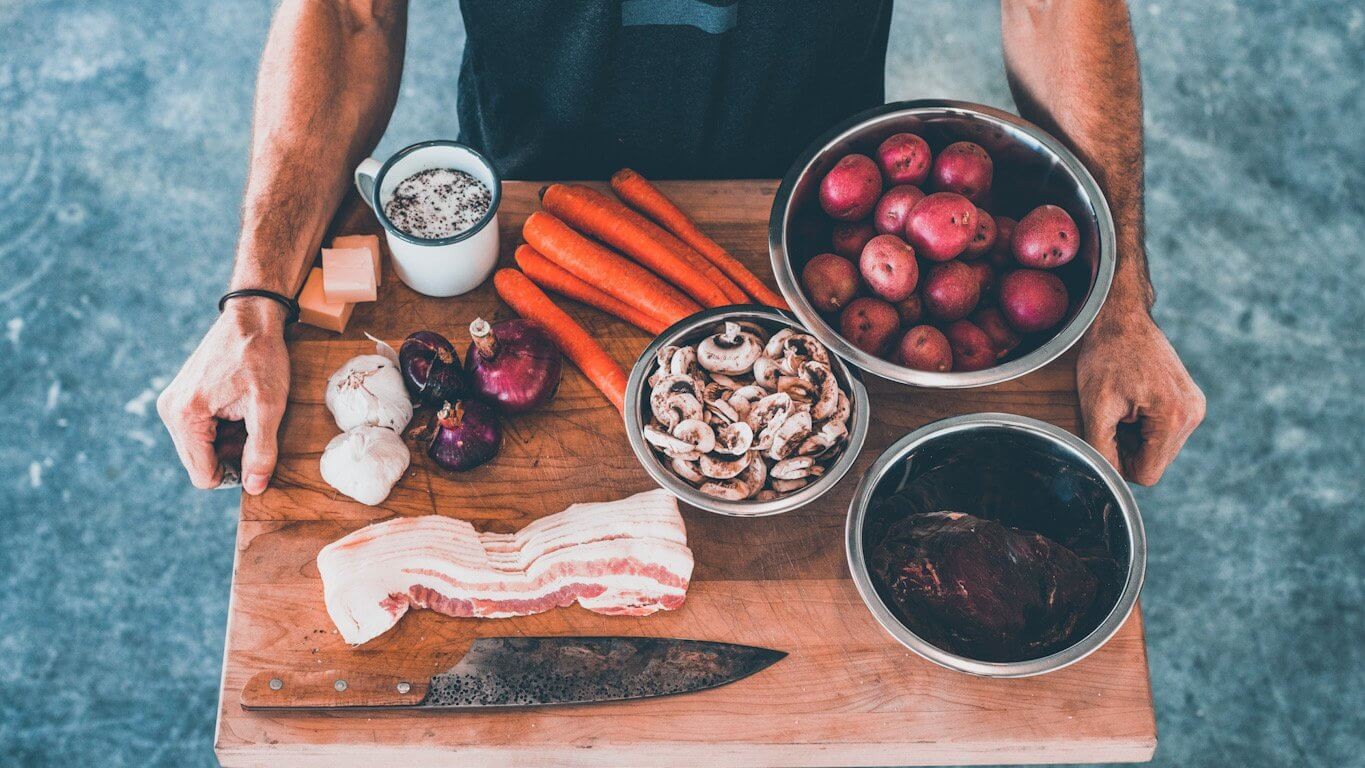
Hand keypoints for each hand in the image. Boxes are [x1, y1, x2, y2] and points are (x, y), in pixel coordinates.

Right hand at [157, 298, 289, 493]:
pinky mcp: (182, 397)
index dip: (234, 475)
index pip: (203, 475)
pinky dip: (223, 428)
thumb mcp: (268, 407)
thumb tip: (255, 488)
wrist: (252, 316)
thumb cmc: (261, 356)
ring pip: (203, 448)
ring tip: (249, 414)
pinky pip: (201, 431)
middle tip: (256, 428)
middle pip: (201, 462)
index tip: (258, 454)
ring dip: (229, 441)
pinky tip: (240, 407)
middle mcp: (170, 411)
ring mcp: (173, 403)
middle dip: (231, 456)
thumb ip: (261, 451)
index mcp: (184, 416)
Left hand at [1077, 304, 1204, 484]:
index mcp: (1175, 418)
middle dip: (1129, 448)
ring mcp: (1195, 408)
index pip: (1147, 475)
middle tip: (1112, 416)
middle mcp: (1193, 416)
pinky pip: (1165, 432)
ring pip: (1159, 450)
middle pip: (1155, 463)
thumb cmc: (1107, 357)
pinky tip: (1133, 403)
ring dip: (1136, 437)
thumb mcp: (1096, 406)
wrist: (1122, 318)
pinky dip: (1145, 425)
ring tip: (1123, 406)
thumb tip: (1107, 477)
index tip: (1106, 437)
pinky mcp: (1191, 402)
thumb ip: (1101, 448)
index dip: (1120, 464)